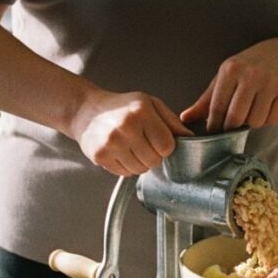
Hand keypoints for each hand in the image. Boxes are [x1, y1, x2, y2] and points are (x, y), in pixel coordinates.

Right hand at [71, 90, 191, 176]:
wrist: (87, 111)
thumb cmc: (122, 107)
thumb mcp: (149, 104)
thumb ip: (171, 121)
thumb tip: (191, 138)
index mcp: (142, 112)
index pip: (167, 146)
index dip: (165, 147)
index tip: (158, 141)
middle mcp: (126, 127)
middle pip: (154, 160)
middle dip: (153, 156)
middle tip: (142, 144)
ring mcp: (111, 143)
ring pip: (140, 170)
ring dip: (140, 163)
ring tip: (131, 147)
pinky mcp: (100, 155)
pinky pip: (125, 173)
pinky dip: (126, 167)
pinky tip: (120, 152)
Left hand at [180, 42, 277, 132]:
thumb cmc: (247, 69)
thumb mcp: (224, 78)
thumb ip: (205, 101)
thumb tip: (184, 118)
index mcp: (231, 70)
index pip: (218, 107)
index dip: (214, 124)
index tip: (213, 131)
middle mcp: (251, 74)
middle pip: (236, 118)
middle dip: (233, 126)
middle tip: (234, 124)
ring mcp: (271, 82)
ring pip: (256, 121)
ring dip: (252, 122)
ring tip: (252, 110)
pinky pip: (273, 120)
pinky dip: (268, 120)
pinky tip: (266, 107)